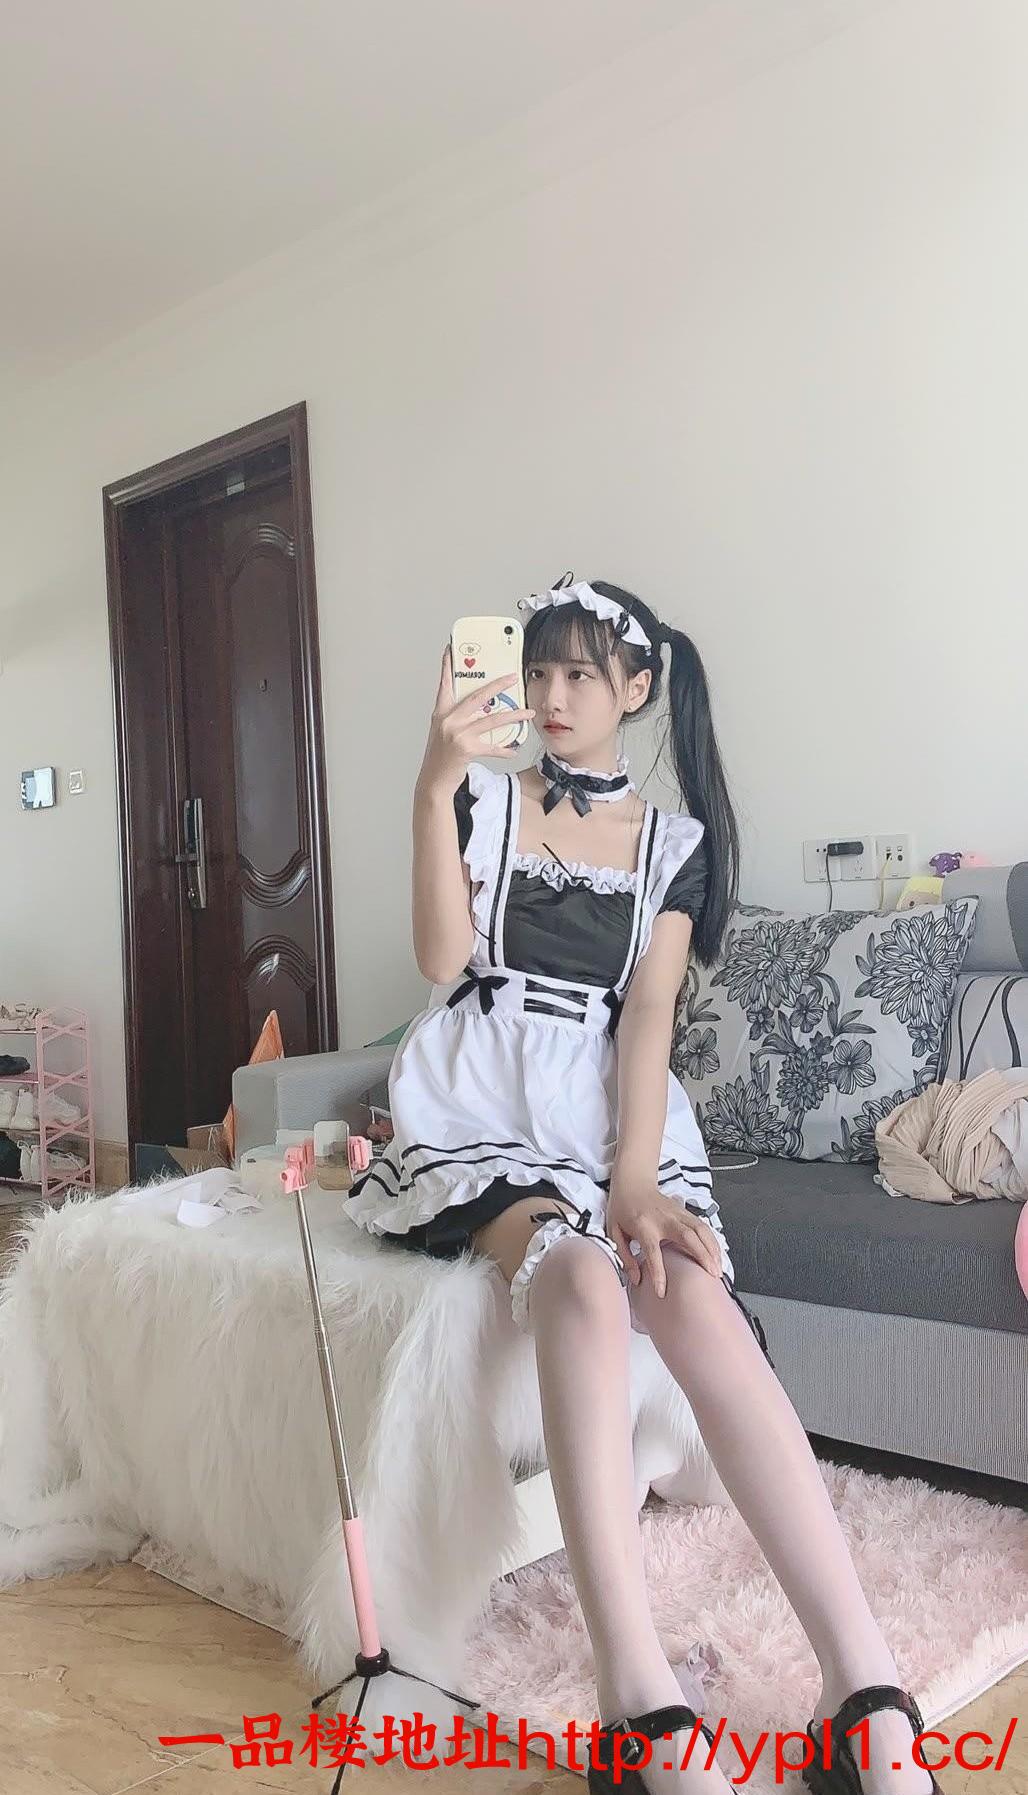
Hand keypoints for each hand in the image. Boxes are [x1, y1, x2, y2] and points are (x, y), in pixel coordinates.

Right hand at [417, 646, 535, 797]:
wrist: (433, 781)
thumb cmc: (440, 757)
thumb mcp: (443, 731)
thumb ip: (457, 717)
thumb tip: (481, 707)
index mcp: (441, 713)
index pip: (445, 684)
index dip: (448, 666)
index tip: (451, 649)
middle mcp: (448, 720)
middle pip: (477, 696)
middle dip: (497, 685)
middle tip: (513, 677)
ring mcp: (457, 734)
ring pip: (491, 720)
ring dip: (513, 716)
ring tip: (528, 713)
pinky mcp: (466, 749)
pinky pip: (492, 747)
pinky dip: (505, 749)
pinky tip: (514, 749)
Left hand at [606, 1172, 721, 1297]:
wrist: (632, 1183)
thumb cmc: (623, 1208)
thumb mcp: (615, 1232)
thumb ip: (625, 1256)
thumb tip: (636, 1279)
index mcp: (643, 1226)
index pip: (652, 1252)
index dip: (658, 1273)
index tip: (662, 1291)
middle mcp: (663, 1219)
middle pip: (687, 1237)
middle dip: (702, 1256)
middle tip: (712, 1275)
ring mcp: (676, 1213)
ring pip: (700, 1229)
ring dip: (712, 1248)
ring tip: (718, 1268)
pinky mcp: (684, 1211)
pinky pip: (703, 1225)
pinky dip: (712, 1240)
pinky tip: (717, 1254)